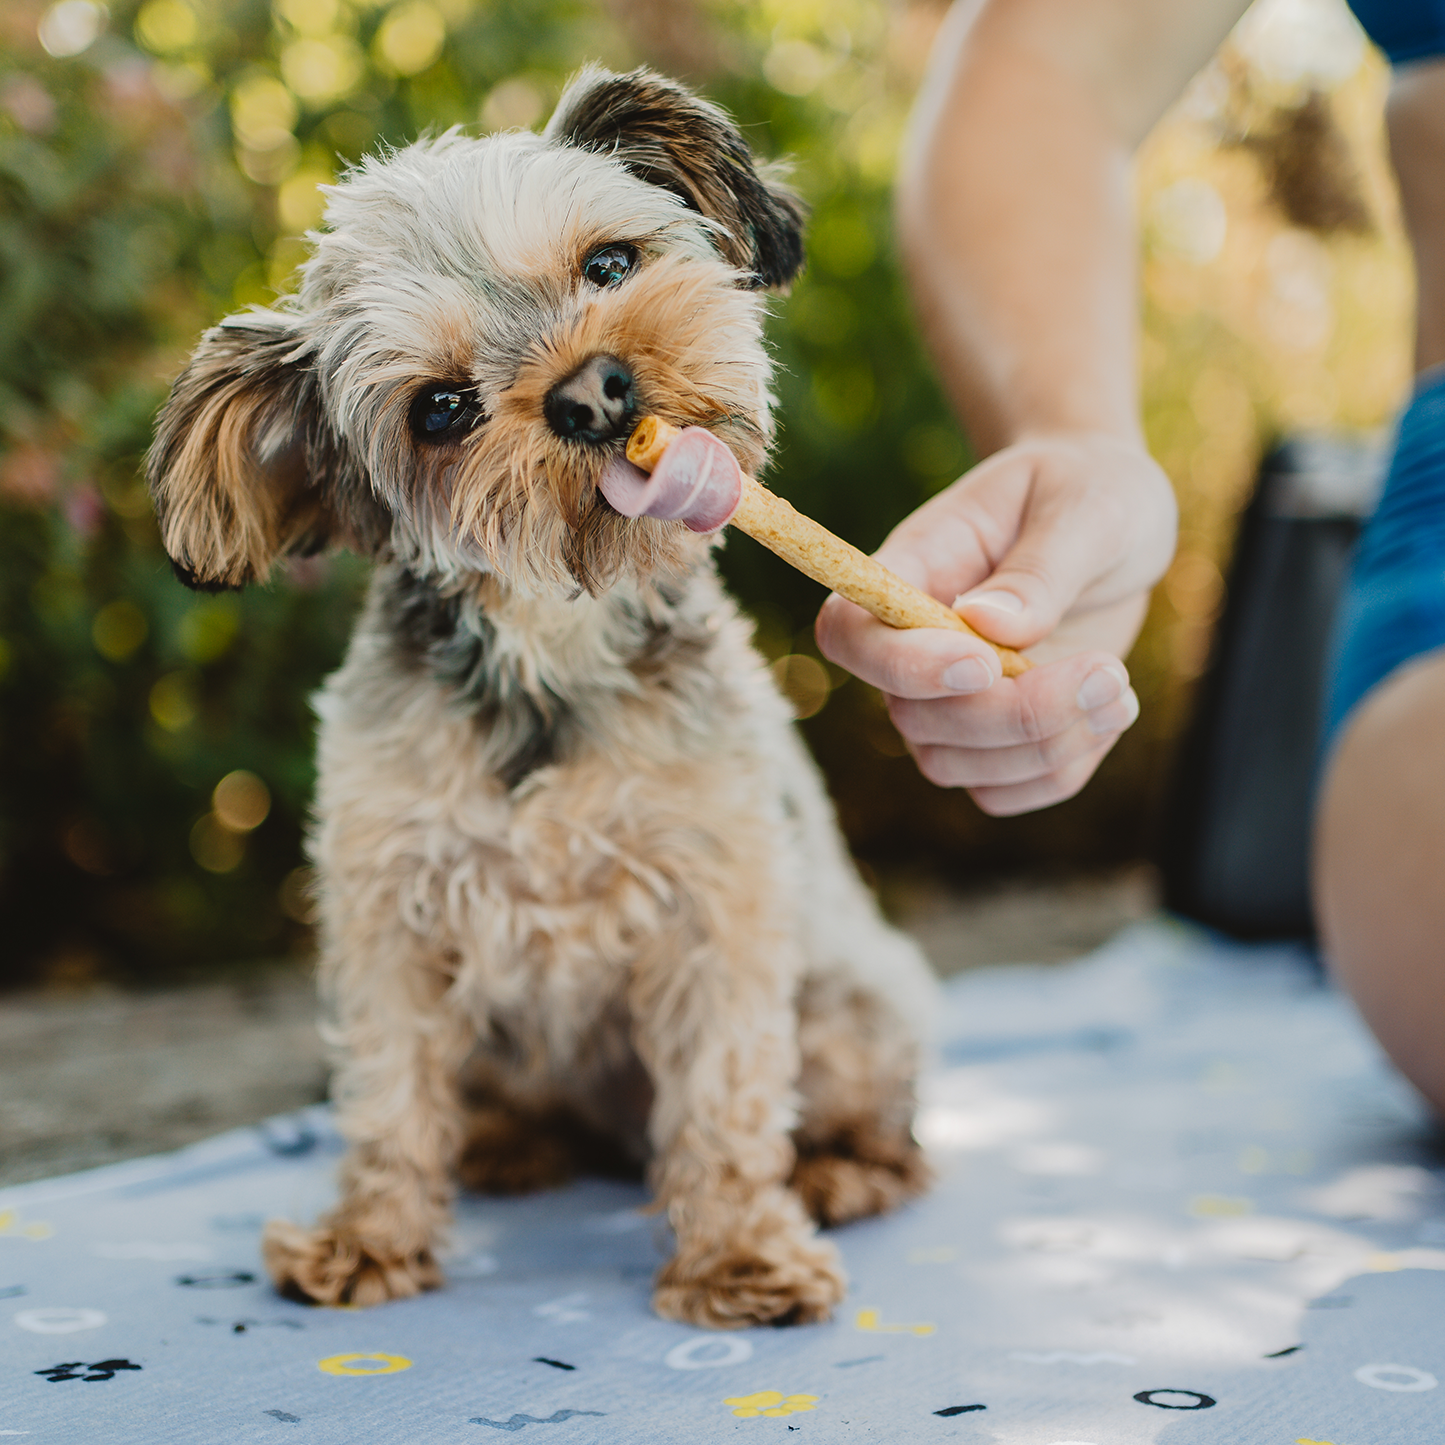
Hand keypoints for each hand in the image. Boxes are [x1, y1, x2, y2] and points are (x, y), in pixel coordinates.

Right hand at [815, 433, 1175, 814]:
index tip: (984, 662)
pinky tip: (1111, 710)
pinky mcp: (997, 739)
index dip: (900, 666)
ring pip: (955, 767)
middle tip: (1107, 670)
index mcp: (912, 569)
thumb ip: (1040, 566)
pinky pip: (1004, 792)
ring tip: (1119, 685)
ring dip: (1046, 746)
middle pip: (913, 718)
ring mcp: (951, 700)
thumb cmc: (1087, 491)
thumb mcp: (1086, 506)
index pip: (850, 634)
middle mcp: (915, 646)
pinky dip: (1062, 768)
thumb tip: (987, 624)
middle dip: (1013, 715)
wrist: (1114, 517)